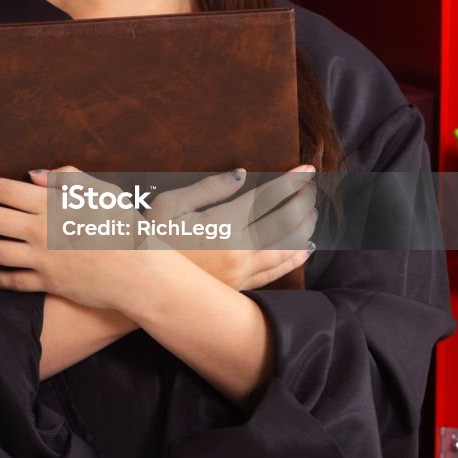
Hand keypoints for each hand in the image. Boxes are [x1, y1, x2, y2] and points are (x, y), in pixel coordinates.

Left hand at [0, 168, 143, 309]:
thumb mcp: (102, 191)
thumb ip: (68, 178)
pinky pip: (13, 281)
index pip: (4, 190)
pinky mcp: (48, 283)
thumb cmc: (125, 226)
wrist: (139, 272)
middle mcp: (40, 231)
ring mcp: (42, 259)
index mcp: (52, 205)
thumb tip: (34, 174)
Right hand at [145, 165, 316, 291]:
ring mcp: (242, 272)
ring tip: (313, 210)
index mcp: (223, 225)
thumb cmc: (152, 238)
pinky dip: (295, 257)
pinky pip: (277, 272)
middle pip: (285, 223)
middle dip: (304, 201)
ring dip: (304, 226)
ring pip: (287, 248)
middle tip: (313, 187)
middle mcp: (239, 251)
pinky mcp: (240, 286)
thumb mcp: (170, 204)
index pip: (268, 198)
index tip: (308, 170)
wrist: (144, 284)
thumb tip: (241, 174)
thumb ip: (208, 188)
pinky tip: (306, 247)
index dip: (291, 183)